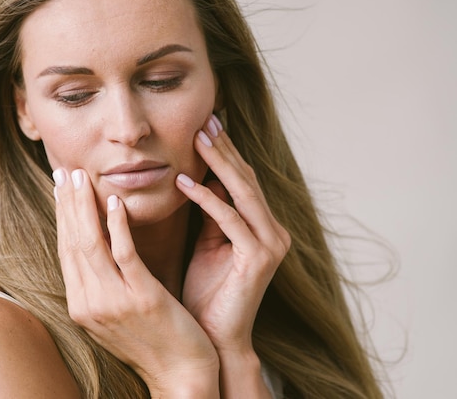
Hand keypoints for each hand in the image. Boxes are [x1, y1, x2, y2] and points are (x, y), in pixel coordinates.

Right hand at [53, 168, 219, 396]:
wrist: (181, 374)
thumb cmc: (153, 339)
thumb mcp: (117, 310)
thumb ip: (102, 280)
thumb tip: (97, 244)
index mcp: (81, 305)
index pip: (66, 250)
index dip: (62, 216)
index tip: (60, 188)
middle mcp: (89, 303)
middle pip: (72, 242)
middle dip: (67, 203)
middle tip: (64, 171)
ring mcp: (113, 302)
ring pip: (90, 243)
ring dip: (84, 206)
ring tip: (83, 177)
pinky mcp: (141, 297)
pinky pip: (124, 253)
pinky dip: (116, 225)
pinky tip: (114, 201)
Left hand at [177, 114, 290, 354]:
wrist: (215, 338)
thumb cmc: (207, 291)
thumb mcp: (207, 243)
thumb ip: (210, 213)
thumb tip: (202, 178)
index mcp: (262, 226)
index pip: (242, 180)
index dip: (224, 152)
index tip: (204, 126)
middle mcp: (273, 231)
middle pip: (245, 179)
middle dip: (223, 148)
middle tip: (204, 119)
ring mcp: (270, 244)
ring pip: (242, 192)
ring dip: (218, 163)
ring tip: (197, 137)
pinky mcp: (259, 258)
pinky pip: (229, 219)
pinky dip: (206, 199)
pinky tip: (184, 182)